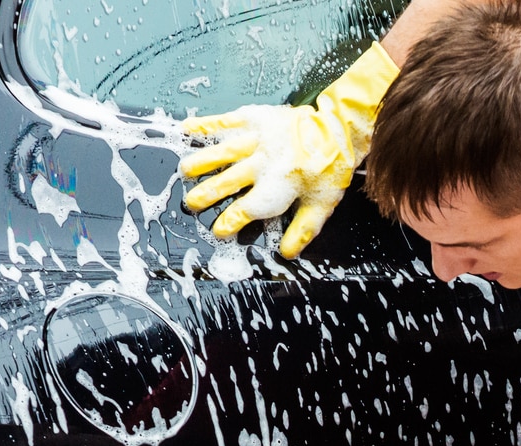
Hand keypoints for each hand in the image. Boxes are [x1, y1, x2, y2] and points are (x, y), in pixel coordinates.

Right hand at [179, 43, 398, 256]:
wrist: (336, 130)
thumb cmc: (328, 170)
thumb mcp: (321, 205)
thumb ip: (302, 230)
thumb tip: (287, 252)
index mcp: (278, 187)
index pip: (248, 209)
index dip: (231, 221)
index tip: (219, 230)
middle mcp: (263, 163)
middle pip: (228, 181)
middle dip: (207, 194)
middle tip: (191, 203)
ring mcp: (257, 139)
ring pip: (223, 152)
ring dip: (202, 162)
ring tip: (184, 170)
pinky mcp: (255, 118)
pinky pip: (226, 122)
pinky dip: (205, 125)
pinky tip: (187, 128)